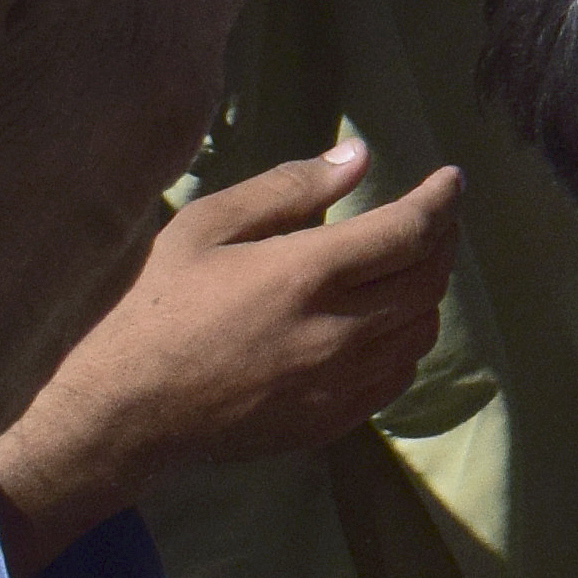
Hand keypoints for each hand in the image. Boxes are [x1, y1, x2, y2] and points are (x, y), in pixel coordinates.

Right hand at [0, 140, 464, 567]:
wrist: (127, 410)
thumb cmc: (157, 306)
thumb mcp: (206, 227)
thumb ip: (287, 188)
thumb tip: (357, 157)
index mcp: (308, 274)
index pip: (410, 231)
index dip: (442, 200)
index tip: (451, 180)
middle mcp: (339, 331)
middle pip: (430, 280)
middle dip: (442, 240)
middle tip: (432, 218)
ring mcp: (341, 383)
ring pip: (420, 330)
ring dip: (427, 291)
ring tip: (408, 264)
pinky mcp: (334, 420)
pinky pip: (397, 375)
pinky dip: (405, 339)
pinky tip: (383, 321)